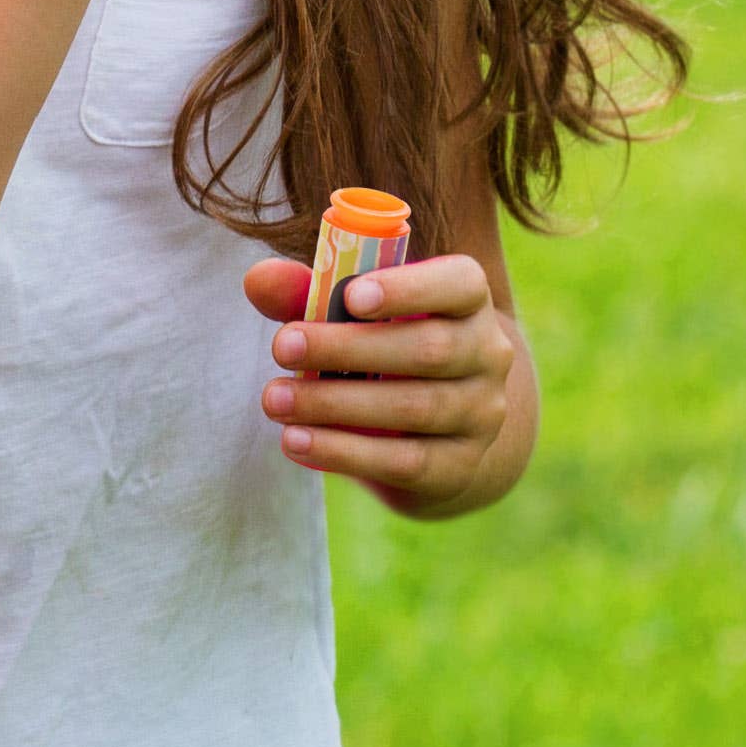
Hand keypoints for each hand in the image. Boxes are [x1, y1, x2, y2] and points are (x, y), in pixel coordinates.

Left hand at [246, 252, 518, 516]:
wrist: (437, 423)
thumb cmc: (381, 342)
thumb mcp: (350, 310)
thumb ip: (307, 290)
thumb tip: (258, 280)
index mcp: (467, 298)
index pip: (459, 284)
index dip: (408, 289)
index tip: (351, 296)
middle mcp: (488, 353)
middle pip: (427, 349)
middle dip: (347, 349)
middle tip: (282, 347)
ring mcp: (481, 414)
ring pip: (414, 408)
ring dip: (335, 404)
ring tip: (274, 399)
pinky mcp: (459, 466)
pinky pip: (404, 462)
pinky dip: (345, 453)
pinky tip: (295, 442)